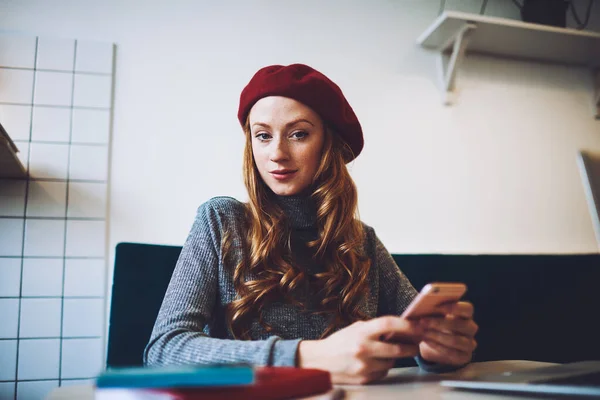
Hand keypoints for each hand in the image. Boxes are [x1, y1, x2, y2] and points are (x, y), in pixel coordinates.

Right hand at [298, 316, 423, 383]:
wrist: (318, 361)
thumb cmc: (338, 342)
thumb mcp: (355, 329)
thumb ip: (374, 328)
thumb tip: (398, 328)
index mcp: (361, 332)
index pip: (388, 324)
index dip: (406, 325)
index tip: (418, 326)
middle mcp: (363, 348)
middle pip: (397, 348)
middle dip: (411, 347)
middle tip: (416, 344)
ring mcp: (364, 365)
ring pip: (391, 363)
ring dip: (393, 358)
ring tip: (385, 353)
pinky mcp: (364, 378)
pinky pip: (382, 373)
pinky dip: (382, 368)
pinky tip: (373, 363)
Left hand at [418, 301, 477, 366]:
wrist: (431, 343)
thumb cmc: (432, 322)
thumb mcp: (431, 314)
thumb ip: (431, 309)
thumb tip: (421, 306)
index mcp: (465, 314)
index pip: (467, 309)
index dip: (455, 307)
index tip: (437, 307)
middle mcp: (470, 328)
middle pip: (462, 325)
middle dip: (440, 323)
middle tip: (422, 321)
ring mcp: (469, 344)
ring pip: (456, 341)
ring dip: (437, 336)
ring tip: (423, 332)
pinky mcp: (464, 357)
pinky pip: (453, 353)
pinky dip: (437, 347)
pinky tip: (426, 341)